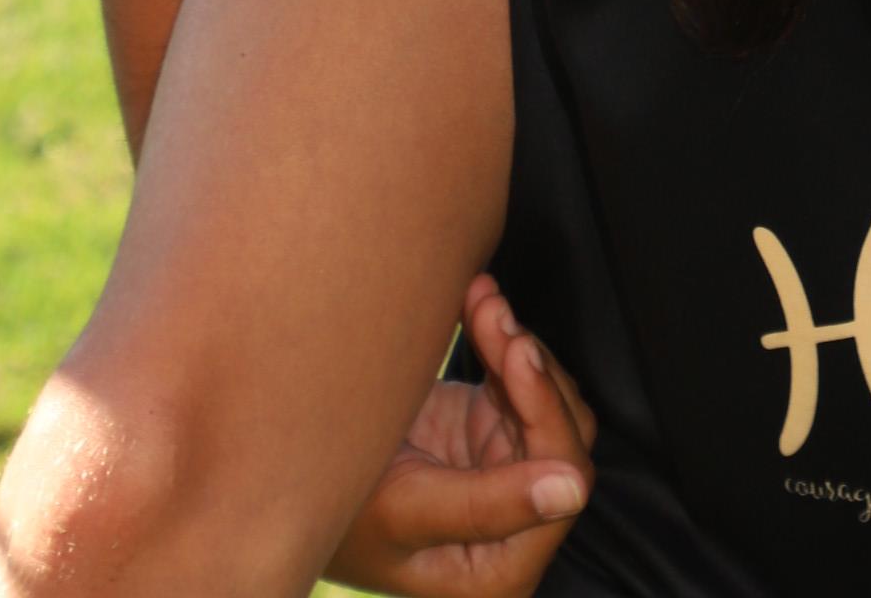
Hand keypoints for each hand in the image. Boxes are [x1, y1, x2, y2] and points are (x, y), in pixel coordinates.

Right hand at [325, 277, 596, 595]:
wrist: (298, 484)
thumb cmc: (345, 518)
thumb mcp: (407, 510)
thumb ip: (489, 504)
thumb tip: (572, 490)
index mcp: (503, 569)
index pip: (561, 481)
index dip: (545, 411)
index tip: (514, 351)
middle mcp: (516, 526)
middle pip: (559, 431)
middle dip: (527, 366)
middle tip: (488, 312)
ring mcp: (504, 474)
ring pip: (543, 395)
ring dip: (514, 342)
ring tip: (478, 300)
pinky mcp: (487, 433)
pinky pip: (516, 378)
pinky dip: (498, 338)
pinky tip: (474, 305)